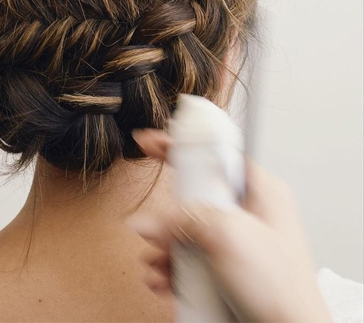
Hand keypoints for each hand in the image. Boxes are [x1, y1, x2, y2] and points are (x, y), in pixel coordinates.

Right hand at [129, 129, 333, 322]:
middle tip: (153, 225)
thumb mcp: (229, 236)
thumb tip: (149, 221)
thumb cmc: (282, 289)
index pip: (214, 156)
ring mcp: (233, 243)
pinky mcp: (223, 268)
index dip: (182, 146)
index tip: (152, 141)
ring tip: (158, 263)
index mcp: (259, 193)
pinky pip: (188, 258)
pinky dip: (171, 268)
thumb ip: (186, 219)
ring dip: (165, 248)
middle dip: (167, 216)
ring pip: (186, 232)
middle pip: (194, 197)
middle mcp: (246, 214)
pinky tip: (163, 279)